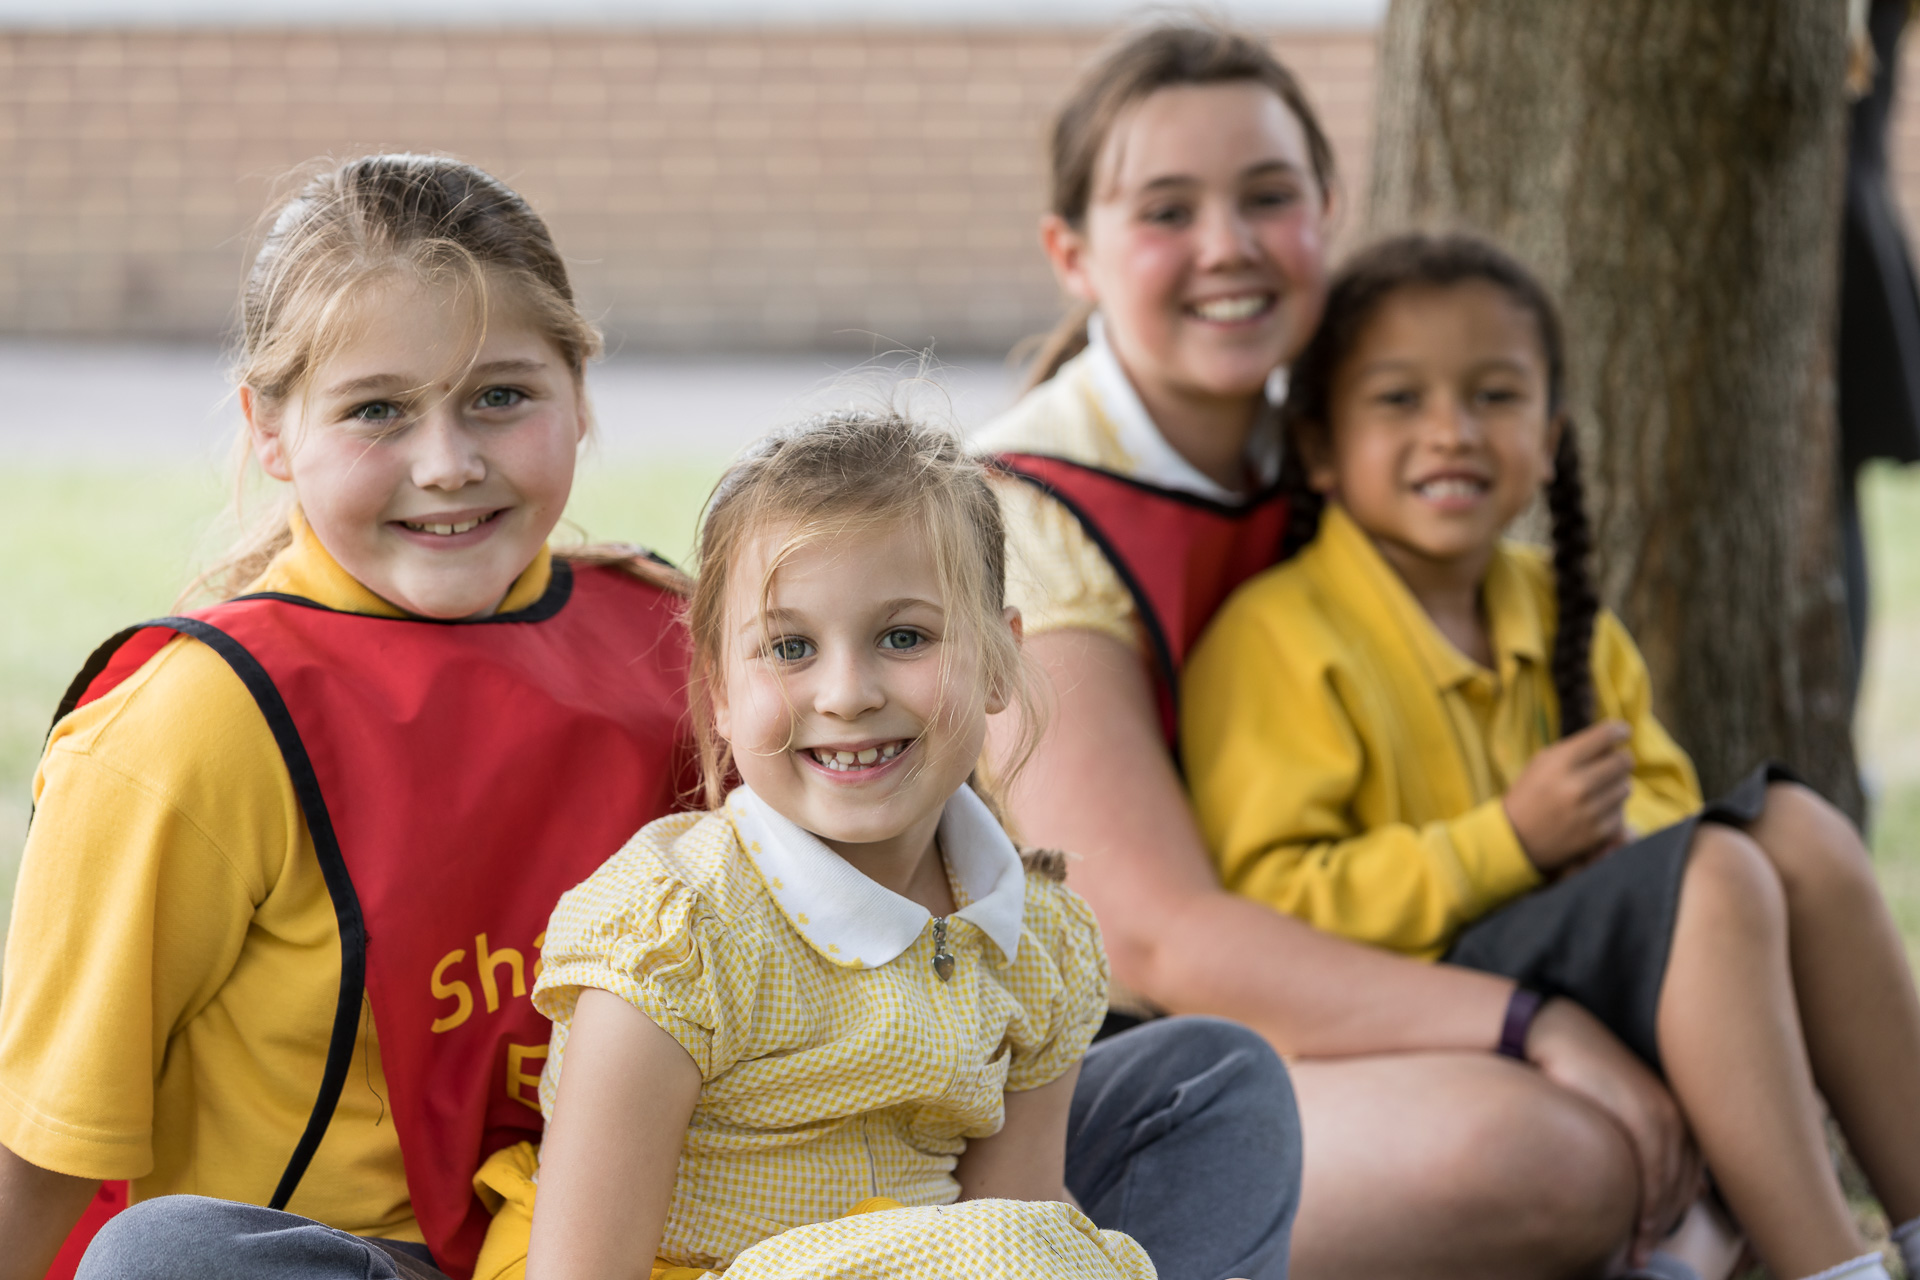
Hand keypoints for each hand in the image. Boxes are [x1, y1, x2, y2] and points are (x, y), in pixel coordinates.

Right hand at [1504, 720, 1633, 871]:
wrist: (1516, 836)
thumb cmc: (1530, 792)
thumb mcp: (1543, 761)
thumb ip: (1575, 749)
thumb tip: (1612, 744)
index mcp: (1561, 761)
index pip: (1605, 736)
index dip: (1619, 731)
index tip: (1622, 732)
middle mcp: (1578, 784)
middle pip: (1623, 761)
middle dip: (1620, 759)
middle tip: (1612, 762)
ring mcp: (1589, 810)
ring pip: (1626, 786)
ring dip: (1616, 784)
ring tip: (1599, 788)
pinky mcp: (1597, 832)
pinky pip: (1621, 811)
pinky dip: (1612, 808)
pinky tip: (1595, 808)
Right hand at [1525, 997, 1700, 1264]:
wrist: (1552, 1032)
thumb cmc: (1577, 1068)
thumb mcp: (1614, 1102)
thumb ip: (1640, 1134)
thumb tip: (1663, 1174)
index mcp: (1675, 1107)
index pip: (1692, 1172)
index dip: (1679, 1209)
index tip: (1660, 1236)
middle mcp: (1676, 1109)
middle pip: (1686, 1181)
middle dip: (1669, 1221)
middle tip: (1646, 1254)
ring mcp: (1662, 1109)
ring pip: (1673, 1180)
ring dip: (1659, 1220)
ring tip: (1639, 1249)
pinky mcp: (1642, 1110)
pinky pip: (1654, 1167)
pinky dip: (1650, 1201)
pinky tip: (1638, 1223)